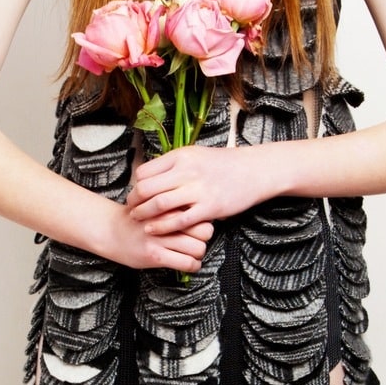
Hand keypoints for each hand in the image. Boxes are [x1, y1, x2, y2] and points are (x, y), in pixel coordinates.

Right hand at [105, 199, 213, 273]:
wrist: (109, 229)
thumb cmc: (134, 218)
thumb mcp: (154, 204)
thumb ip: (174, 208)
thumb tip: (199, 213)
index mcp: (167, 206)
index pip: (200, 214)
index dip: (204, 222)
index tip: (199, 227)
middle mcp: (166, 221)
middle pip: (204, 231)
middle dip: (205, 239)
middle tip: (198, 242)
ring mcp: (160, 239)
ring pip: (198, 249)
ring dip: (199, 254)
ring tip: (193, 254)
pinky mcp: (155, 256)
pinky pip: (186, 263)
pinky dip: (193, 266)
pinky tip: (189, 264)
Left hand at [125, 143, 260, 233]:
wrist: (255, 170)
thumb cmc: (224, 164)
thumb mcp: (196, 155)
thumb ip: (175, 164)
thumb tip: (153, 175)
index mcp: (181, 156)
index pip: (145, 171)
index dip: (135, 185)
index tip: (135, 193)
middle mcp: (187, 171)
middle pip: (147, 187)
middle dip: (134, 201)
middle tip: (131, 209)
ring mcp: (199, 190)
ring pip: (159, 204)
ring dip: (144, 214)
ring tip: (137, 219)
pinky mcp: (209, 207)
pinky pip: (179, 220)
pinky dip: (162, 226)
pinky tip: (153, 229)